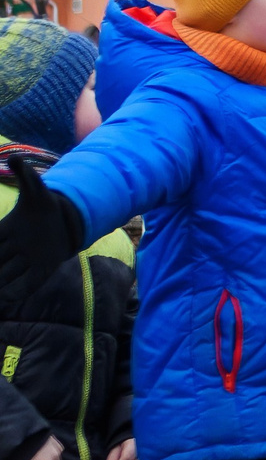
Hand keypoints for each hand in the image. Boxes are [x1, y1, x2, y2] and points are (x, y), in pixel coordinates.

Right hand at [0, 154, 86, 302]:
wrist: (65, 221)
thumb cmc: (44, 205)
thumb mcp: (36, 188)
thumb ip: (25, 174)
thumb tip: (14, 158)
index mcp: (7, 229)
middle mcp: (12, 247)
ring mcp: (25, 260)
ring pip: (7, 275)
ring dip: (2, 285)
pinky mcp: (41, 270)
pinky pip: (26, 284)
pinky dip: (18, 292)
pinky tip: (10, 300)